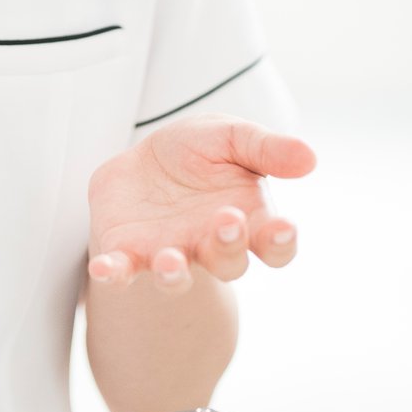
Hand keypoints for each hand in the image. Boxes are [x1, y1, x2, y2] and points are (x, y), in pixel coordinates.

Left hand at [84, 114, 315, 293]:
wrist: (143, 161)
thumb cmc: (197, 153)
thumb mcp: (231, 136)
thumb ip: (267, 148)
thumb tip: (309, 157)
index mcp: (248, 220)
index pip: (275, 244)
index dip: (281, 241)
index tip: (283, 226)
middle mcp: (212, 245)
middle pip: (229, 262)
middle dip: (229, 246)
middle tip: (226, 222)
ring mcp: (171, 253)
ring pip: (177, 275)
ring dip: (175, 272)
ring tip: (172, 261)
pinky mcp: (129, 254)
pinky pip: (121, 271)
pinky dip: (113, 274)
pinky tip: (102, 269)